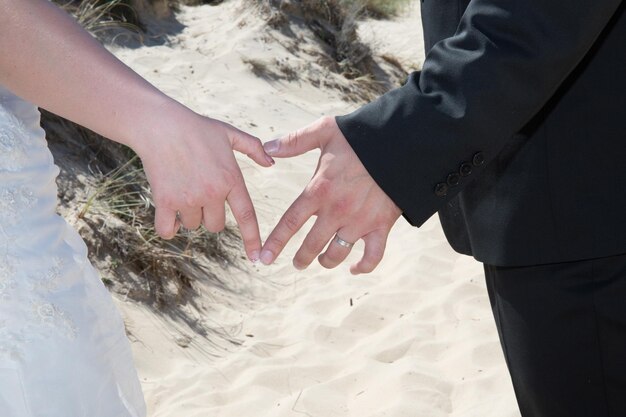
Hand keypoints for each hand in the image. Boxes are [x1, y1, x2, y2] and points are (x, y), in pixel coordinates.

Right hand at [133, 105, 273, 261]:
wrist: (160, 125)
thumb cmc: (196, 127)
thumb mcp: (229, 133)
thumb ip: (253, 148)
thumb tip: (271, 163)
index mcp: (231, 179)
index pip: (247, 216)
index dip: (253, 239)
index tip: (257, 258)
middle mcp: (212, 193)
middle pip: (216, 226)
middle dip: (210, 216)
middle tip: (200, 194)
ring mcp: (189, 198)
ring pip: (194, 226)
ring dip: (189, 216)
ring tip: (182, 191)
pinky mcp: (166, 201)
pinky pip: (168, 230)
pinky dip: (169, 228)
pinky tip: (169, 215)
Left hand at [260, 116, 401, 273]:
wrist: (401, 144)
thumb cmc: (361, 136)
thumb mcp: (325, 131)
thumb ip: (295, 141)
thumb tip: (267, 147)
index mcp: (319, 190)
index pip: (290, 222)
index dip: (275, 243)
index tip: (264, 258)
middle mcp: (337, 211)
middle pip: (311, 245)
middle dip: (301, 259)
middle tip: (296, 264)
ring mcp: (359, 221)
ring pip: (337, 254)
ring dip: (326, 261)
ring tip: (321, 261)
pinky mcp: (381, 226)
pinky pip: (372, 256)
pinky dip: (363, 267)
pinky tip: (354, 269)